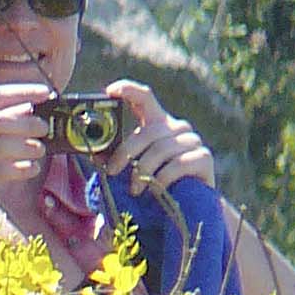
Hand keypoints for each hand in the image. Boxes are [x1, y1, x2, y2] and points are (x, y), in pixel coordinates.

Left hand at [98, 81, 215, 195]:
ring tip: (135, 189)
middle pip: (147, 132)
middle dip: (125, 154)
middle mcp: (176, 127)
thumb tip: (91, 151)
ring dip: (142, 172)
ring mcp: (192, 141)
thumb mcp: (131, 166)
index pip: (144, 98)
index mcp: (156, 123)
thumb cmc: (152, 181)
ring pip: (161, 149)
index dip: (128, 90)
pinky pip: (177, 165)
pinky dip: (161, 179)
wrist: (184, 204)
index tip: (110, 91)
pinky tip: (155, 190)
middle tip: (113, 172)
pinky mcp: (203, 158)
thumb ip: (114, 156)